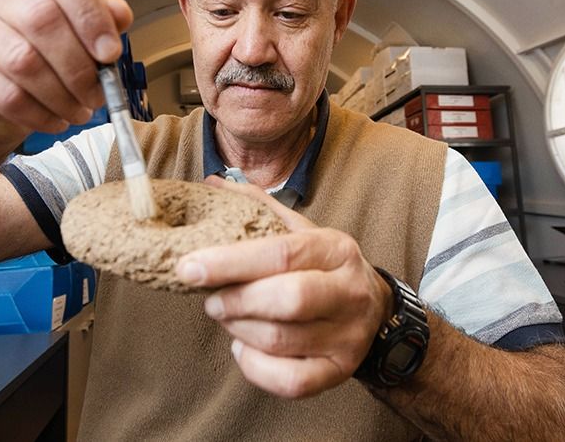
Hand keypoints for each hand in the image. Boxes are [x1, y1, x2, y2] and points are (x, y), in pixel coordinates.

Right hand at [0, 0, 133, 145]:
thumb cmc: (42, 64)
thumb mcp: (79, 40)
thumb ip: (102, 22)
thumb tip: (119, 14)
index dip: (90, 14)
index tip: (110, 53)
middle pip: (42, 20)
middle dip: (78, 67)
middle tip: (96, 95)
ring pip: (22, 60)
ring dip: (60, 95)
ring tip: (77, 112)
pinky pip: (2, 93)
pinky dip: (37, 114)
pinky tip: (53, 121)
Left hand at [175, 177, 392, 398]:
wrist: (375, 312)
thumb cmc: (324, 268)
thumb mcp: (302, 231)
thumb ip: (258, 207)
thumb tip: (211, 183)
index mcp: (337, 249)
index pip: (281, 254)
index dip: (229, 262)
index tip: (189, 267)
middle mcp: (350, 292)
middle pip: (287, 299)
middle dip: (236, 301)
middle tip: (211, 300)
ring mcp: (348, 336)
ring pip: (281, 341)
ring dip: (238, 330)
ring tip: (227, 317)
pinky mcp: (340, 371)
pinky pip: (291, 381)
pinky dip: (255, 367)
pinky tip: (243, 348)